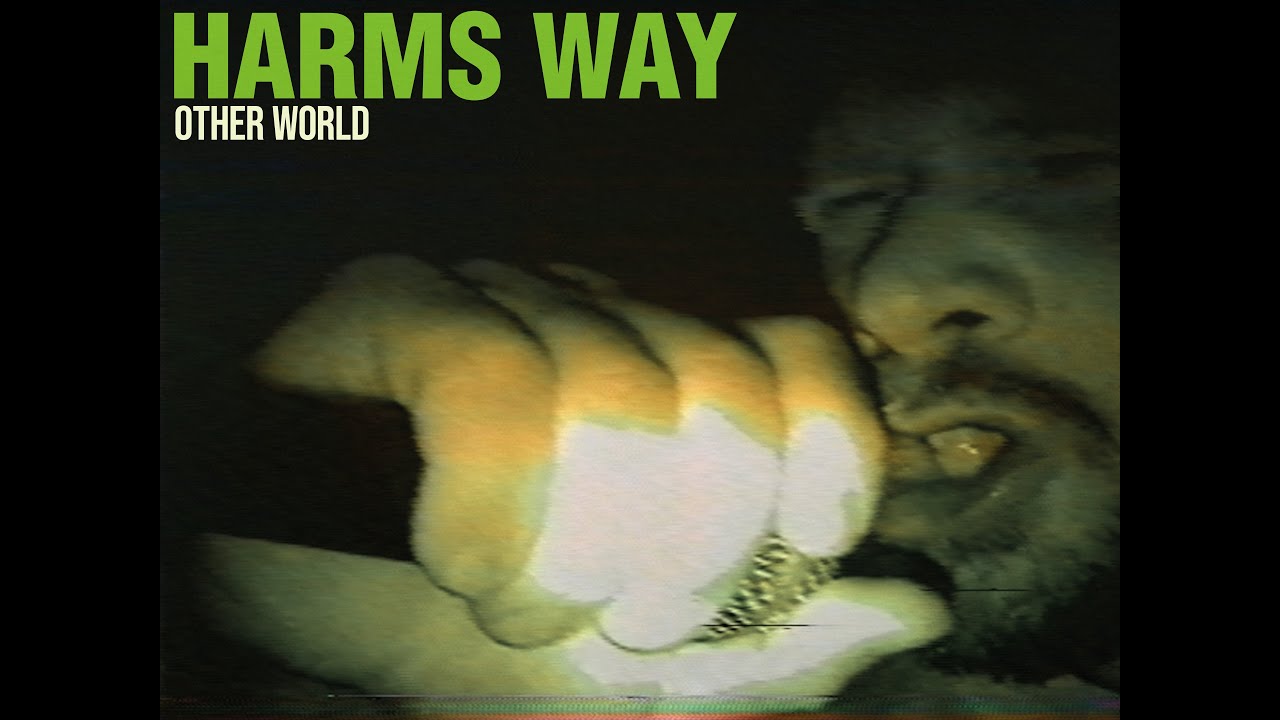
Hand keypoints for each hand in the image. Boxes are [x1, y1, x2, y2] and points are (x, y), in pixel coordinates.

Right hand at [205, 255, 948, 698]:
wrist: (294, 629)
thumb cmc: (469, 656)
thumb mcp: (641, 684)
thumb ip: (776, 653)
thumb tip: (915, 612)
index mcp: (666, 381)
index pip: (796, 352)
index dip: (829, 448)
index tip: (808, 544)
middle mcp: (595, 316)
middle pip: (721, 384)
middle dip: (695, 543)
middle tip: (634, 622)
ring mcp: (494, 296)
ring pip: (618, 388)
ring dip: (581, 548)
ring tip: (524, 612)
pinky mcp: (389, 305)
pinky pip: (488, 376)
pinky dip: (494, 506)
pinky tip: (462, 565)